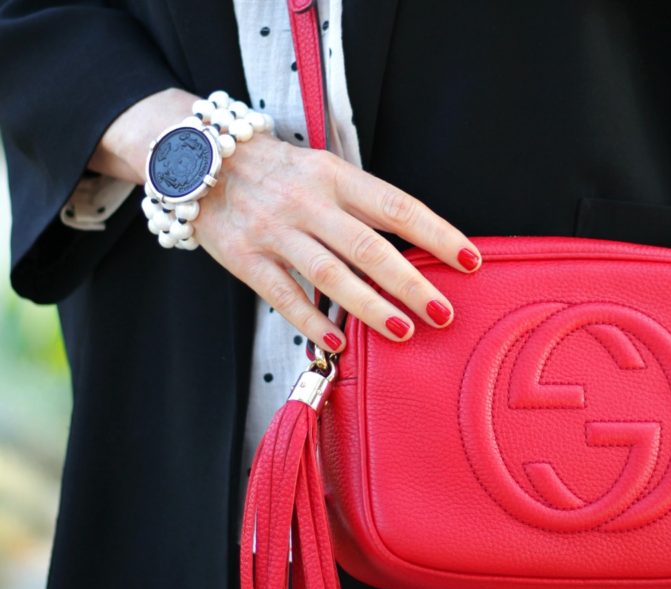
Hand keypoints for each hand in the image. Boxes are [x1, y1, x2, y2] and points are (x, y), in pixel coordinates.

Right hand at [88, 87, 482, 351]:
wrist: (197, 159)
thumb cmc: (277, 172)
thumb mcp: (323, 171)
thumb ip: (360, 206)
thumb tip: (412, 251)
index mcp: (335, 175)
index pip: (397, 206)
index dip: (436, 234)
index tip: (470, 261)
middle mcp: (308, 200)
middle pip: (368, 246)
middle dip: (411, 282)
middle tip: (443, 312)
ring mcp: (275, 230)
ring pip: (330, 273)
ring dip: (369, 306)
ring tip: (403, 331)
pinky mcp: (245, 257)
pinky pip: (283, 295)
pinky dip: (311, 321)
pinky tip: (337, 343)